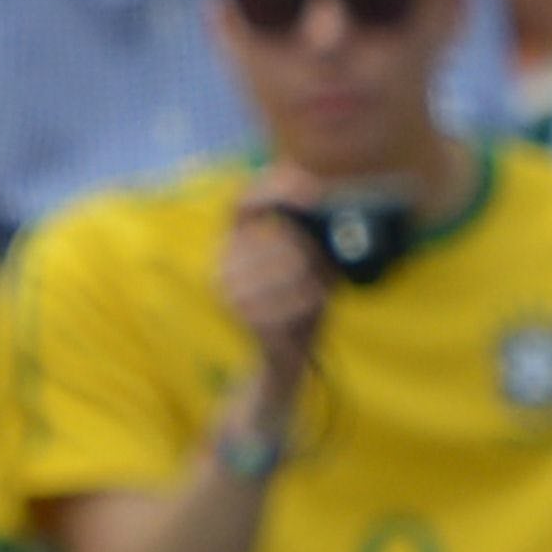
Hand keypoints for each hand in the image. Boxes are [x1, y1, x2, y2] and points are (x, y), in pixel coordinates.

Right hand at [220, 187, 332, 411]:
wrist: (282, 362)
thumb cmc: (297, 307)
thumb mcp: (301, 266)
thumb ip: (305, 237)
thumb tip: (326, 205)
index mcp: (230, 248)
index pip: (242, 203)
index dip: (274, 190)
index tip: (311, 190)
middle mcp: (222, 267)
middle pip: (278, 235)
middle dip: (312, 246)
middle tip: (329, 261)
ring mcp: (230, 295)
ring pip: (288, 265)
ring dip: (316, 273)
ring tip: (325, 282)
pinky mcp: (247, 320)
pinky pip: (292, 297)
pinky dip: (312, 297)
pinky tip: (319, 299)